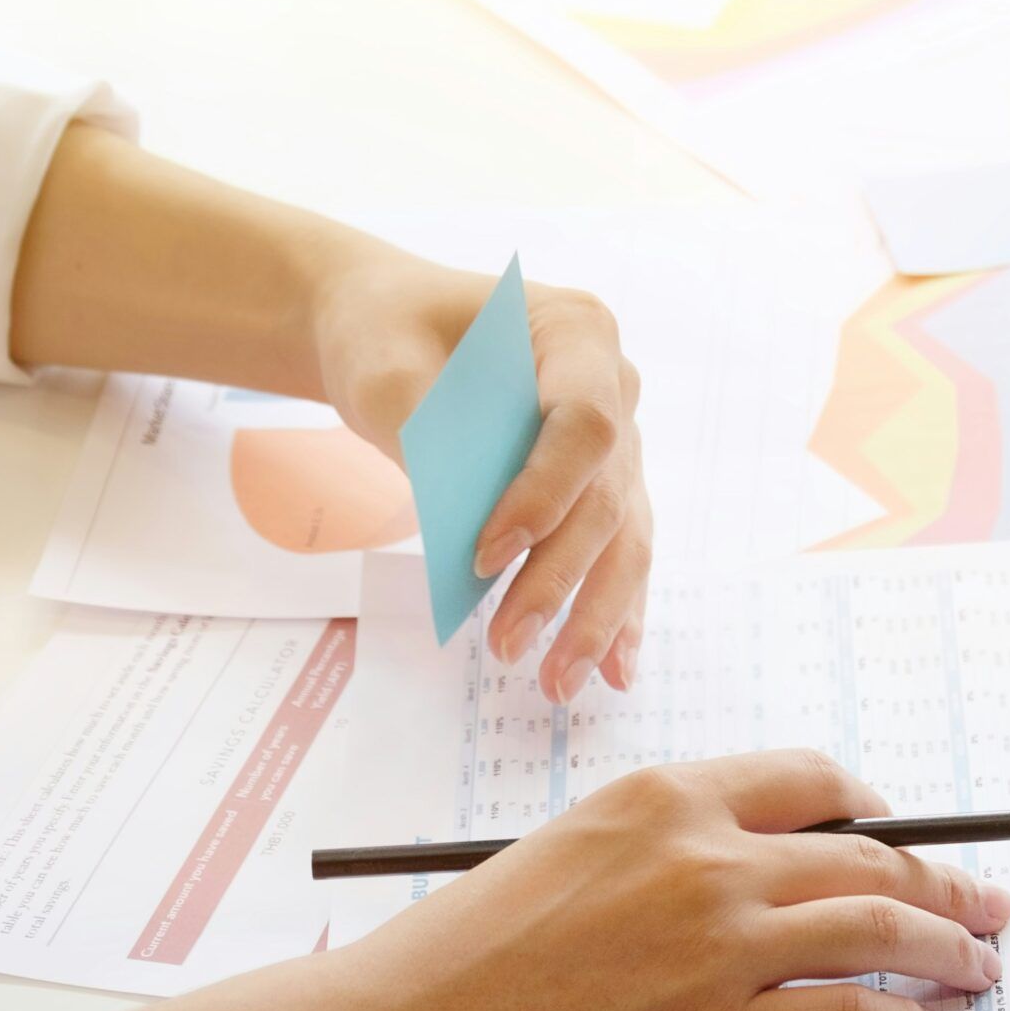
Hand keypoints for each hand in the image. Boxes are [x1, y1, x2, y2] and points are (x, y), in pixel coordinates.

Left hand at [313, 248, 650, 702]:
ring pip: (624, 537)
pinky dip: (615, 612)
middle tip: (510, 646)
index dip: (545, 495)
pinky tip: (612, 672)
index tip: (484, 555)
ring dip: (594, 615)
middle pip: (606, 496)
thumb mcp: (384, 366)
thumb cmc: (388, 333)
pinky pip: (619, 552)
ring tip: (558, 680)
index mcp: (578, 331)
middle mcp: (617, 386)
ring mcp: (618, 440)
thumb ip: (426, 434)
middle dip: (560, 578)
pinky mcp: (603, 486)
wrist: (392, 330)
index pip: (584, 424)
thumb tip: (462, 526)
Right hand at [329, 749, 1009, 1010]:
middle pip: (872, 858)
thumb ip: (669, 847)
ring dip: (948, 951)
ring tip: (976, 970)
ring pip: (881, 932)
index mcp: (665, 796)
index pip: (815, 782)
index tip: (905, 836)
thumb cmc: (464, 953)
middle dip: (947, 883)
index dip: (879, 813)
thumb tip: (760, 873)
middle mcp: (706, 858)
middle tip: (986, 905)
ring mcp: (720, 947)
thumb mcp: (570, 850)